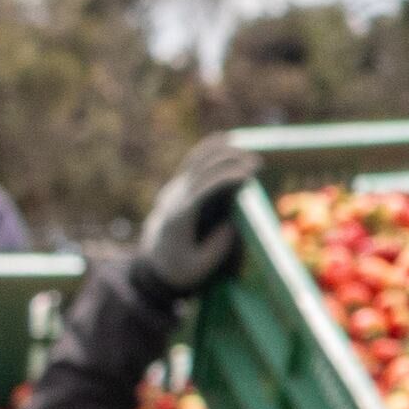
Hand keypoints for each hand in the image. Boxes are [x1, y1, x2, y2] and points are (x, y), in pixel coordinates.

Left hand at [136, 136, 260, 293]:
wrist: (151, 266)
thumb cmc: (178, 270)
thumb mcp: (199, 267)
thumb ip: (217, 246)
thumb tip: (233, 223)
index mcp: (179, 217)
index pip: (203, 189)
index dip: (226, 178)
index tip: (248, 175)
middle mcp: (174, 198)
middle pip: (201, 170)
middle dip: (229, 162)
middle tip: (256, 163)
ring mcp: (173, 191)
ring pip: (196, 162)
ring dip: (220, 152)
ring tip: (245, 148)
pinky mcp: (176, 189)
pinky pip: (193, 164)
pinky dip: (208, 150)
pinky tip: (223, 139)